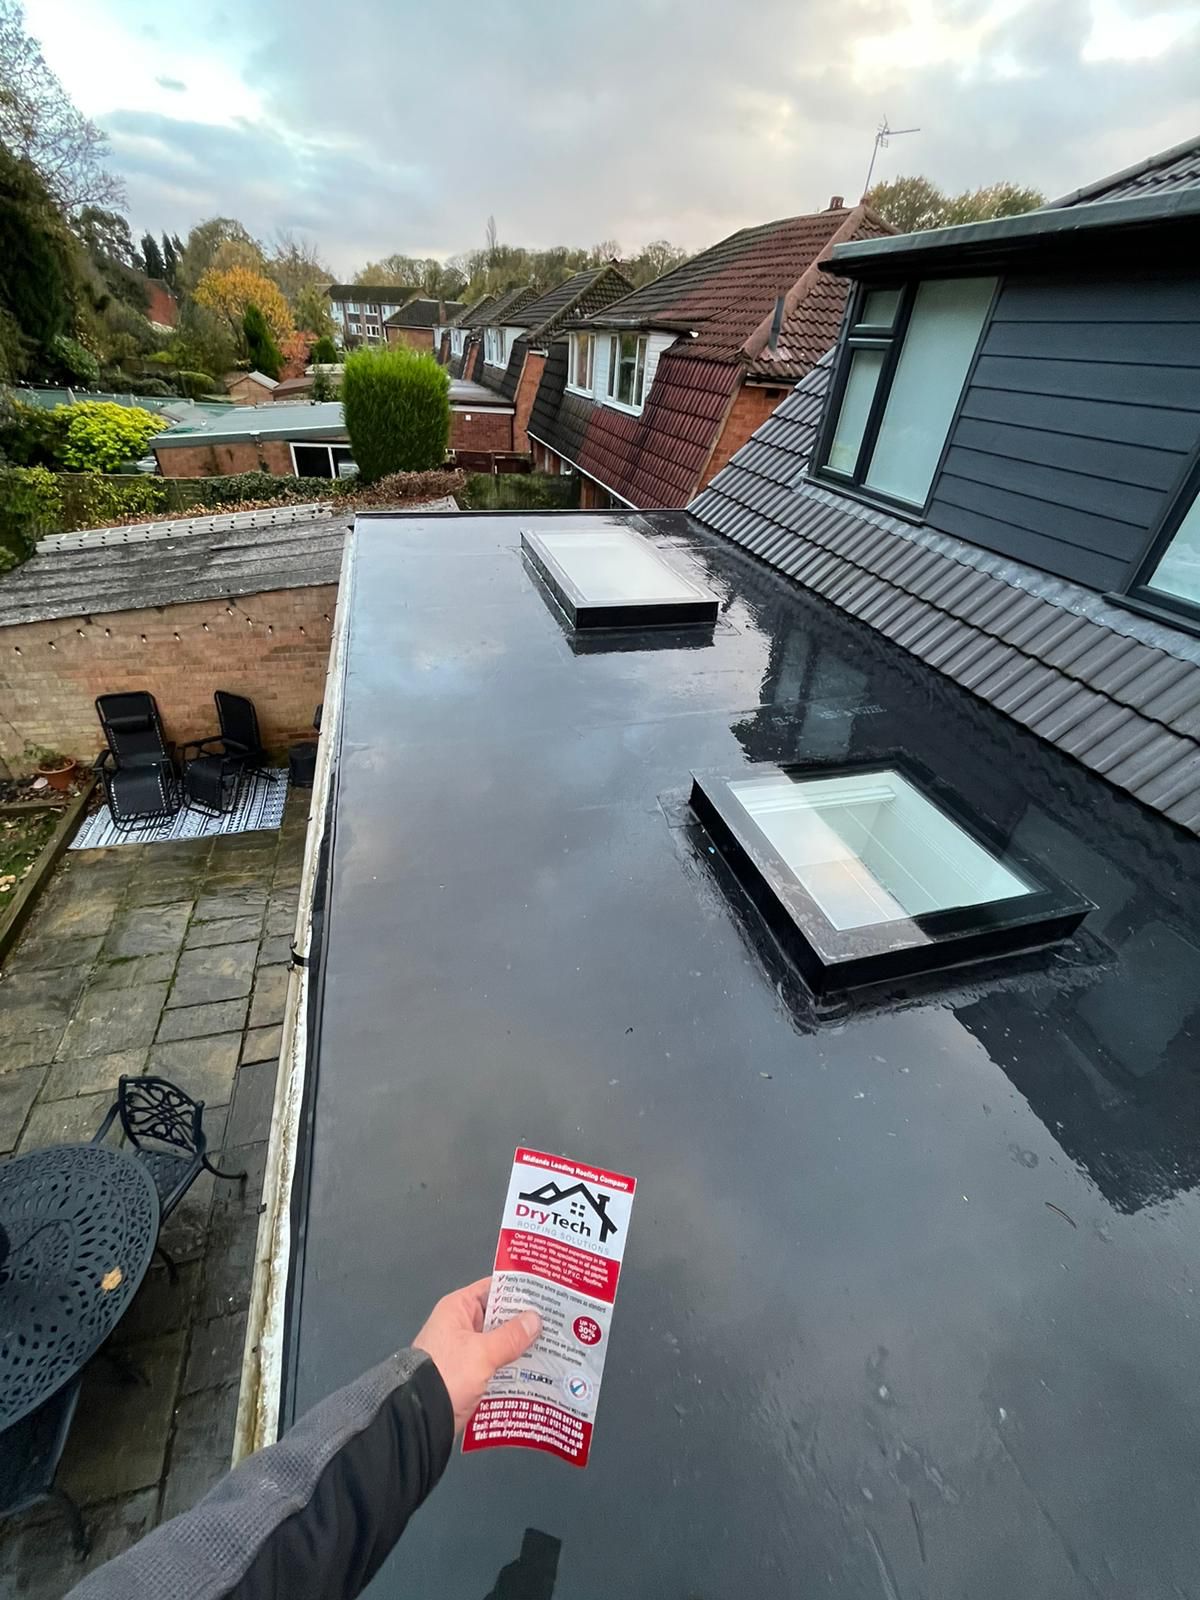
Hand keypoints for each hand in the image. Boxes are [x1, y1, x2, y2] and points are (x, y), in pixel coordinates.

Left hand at [413, 1277, 540, 1433]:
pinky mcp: (471, 1374)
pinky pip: (498, 1363)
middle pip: (500, 1316)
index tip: (547, 1292)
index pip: (493, 1288)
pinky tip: (539, 1371)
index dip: (519, 1289)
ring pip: (501, 1342)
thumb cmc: (447, 1374)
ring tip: (555, 1346)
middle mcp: (462, 1325)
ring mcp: (467, 1351)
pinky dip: (515, 1366)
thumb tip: (536, 1319)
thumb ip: (510, 1336)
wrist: (420, 1418)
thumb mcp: (481, 1353)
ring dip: (523, 1346)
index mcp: (458, 1308)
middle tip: (559, 1321)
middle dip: (526, 1321)